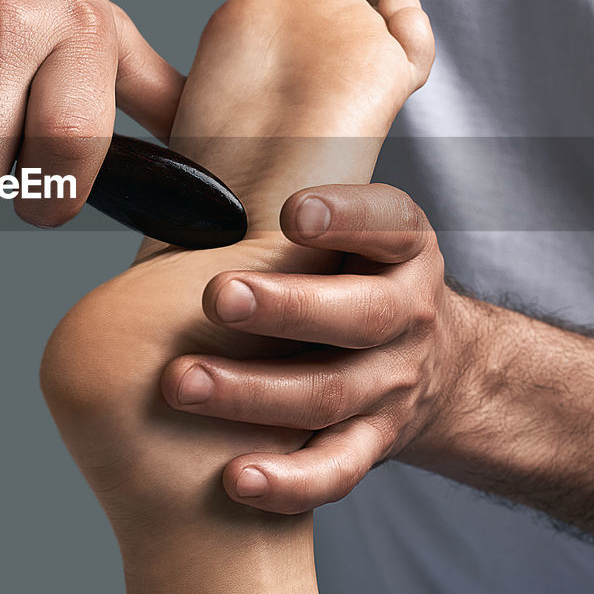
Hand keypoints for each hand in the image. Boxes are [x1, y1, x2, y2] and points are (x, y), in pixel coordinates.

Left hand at [160, 183, 471, 513]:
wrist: (436, 367)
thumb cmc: (349, 273)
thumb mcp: (340, 224)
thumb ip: (270, 184)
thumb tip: (157, 112)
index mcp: (400, 243)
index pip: (386, 220)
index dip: (345, 216)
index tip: (292, 211)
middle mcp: (405, 310)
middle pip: (357, 314)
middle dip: (286, 306)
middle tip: (216, 296)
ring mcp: (394, 382)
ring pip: (332, 392)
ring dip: (255, 392)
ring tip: (181, 385)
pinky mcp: (377, 441)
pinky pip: (338, 468)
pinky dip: (291, 481)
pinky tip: (236, 479)